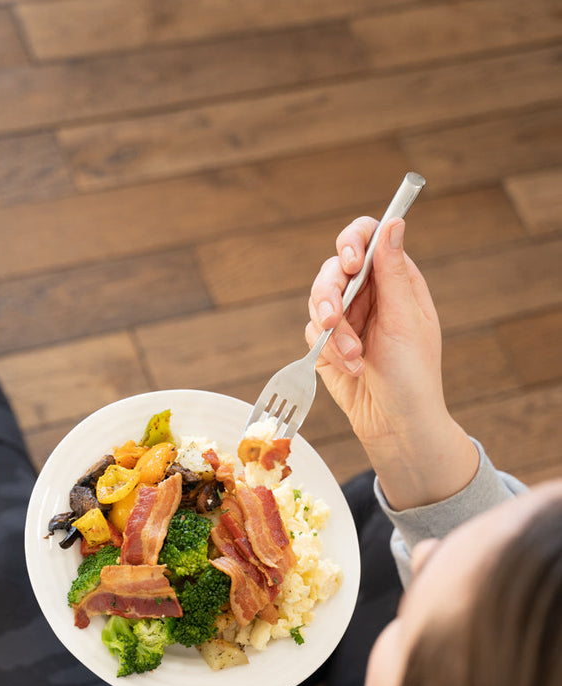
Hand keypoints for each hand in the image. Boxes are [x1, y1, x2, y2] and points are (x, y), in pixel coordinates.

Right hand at [307, 217, 477, 508]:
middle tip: (333, 320)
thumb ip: (393, 272)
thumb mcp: (405, 320)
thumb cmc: (413, 375)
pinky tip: (351, 369)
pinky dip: (328, 352)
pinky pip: (312, 333)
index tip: (352, 263)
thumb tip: (393, 220)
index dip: (353, 241)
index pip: (367, 238)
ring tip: (354, 358)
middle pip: (333, 269)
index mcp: (394, 280)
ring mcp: (346, 319)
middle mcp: (369, 294)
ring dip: (333, 333)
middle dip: (330, 296)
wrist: (396, 425)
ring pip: (317, 301)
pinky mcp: (327, 345)